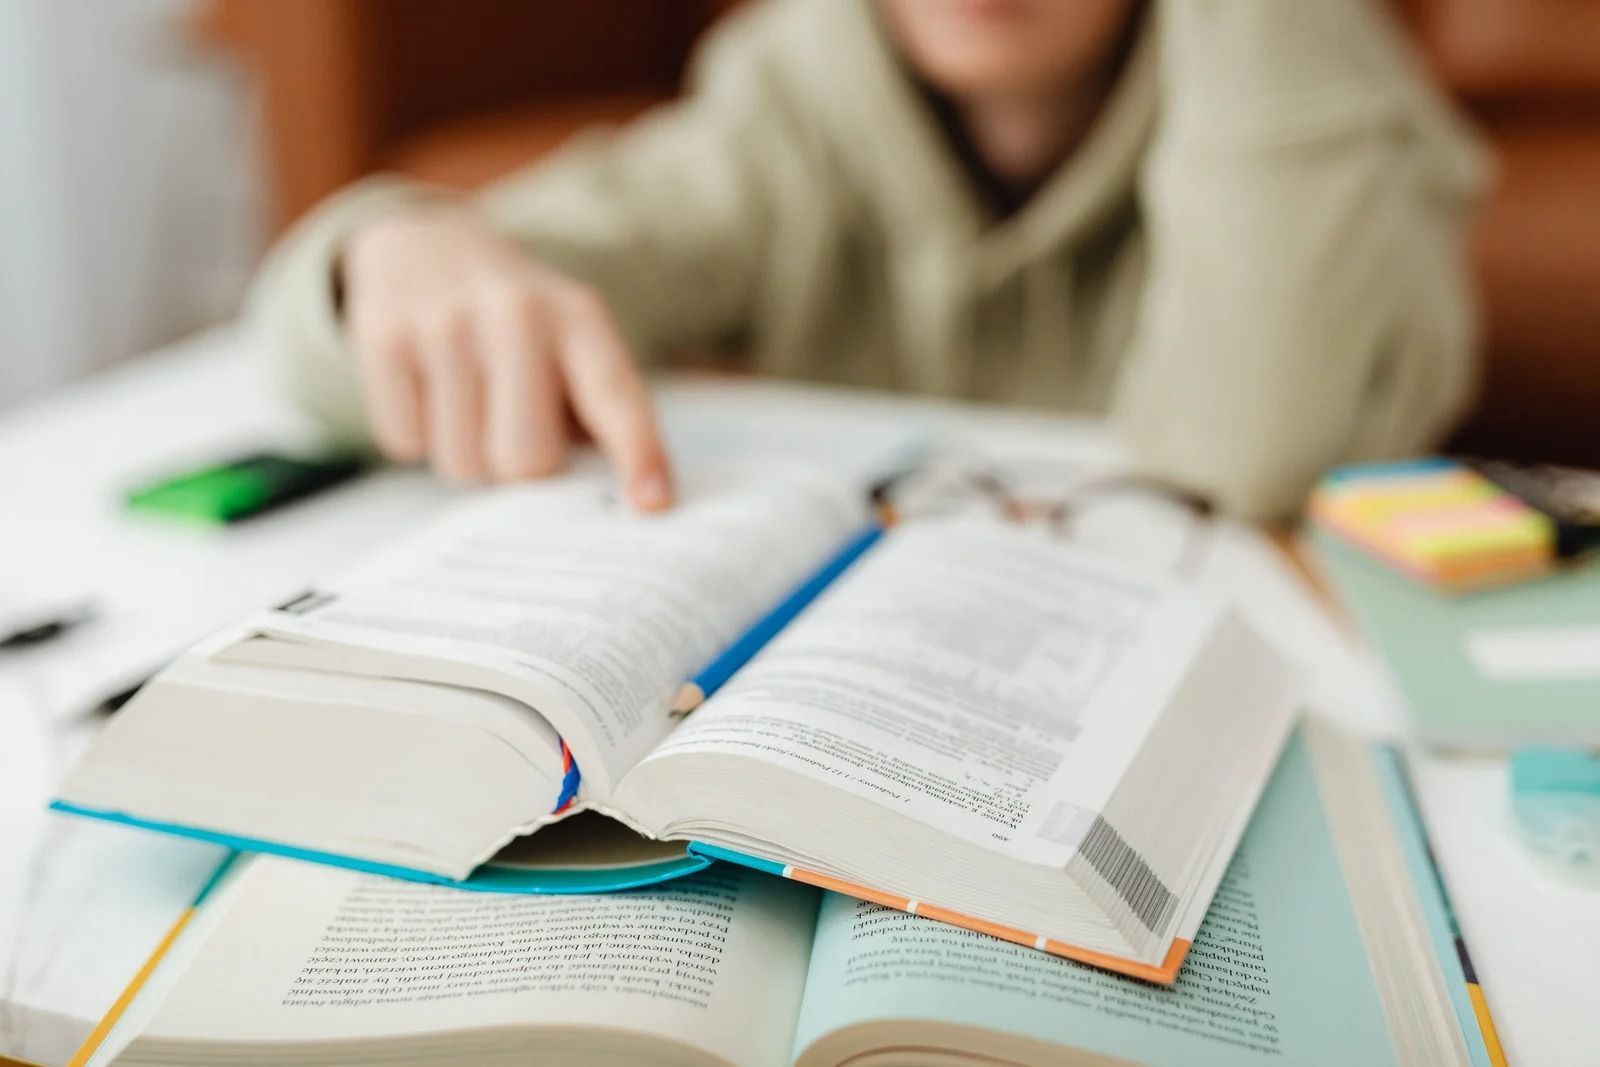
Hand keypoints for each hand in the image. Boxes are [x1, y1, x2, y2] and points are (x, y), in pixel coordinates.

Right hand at [340, 207, 672, 508]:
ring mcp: (445, 321)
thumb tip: (618, 501)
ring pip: (463, 462)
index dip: (638, 452)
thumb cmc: (518, 324)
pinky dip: (416, 435)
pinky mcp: (382, 336)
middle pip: (528, 459)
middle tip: (512, 430)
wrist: (424, 244)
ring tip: (468, 402)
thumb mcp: (571, 343)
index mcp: (579, 318)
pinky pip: (405, 444)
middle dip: (520, 469)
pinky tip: (426, 389)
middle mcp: (517, 311)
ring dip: (466, 455)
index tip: (653, 502)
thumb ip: (597, 414)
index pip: (616, 395)